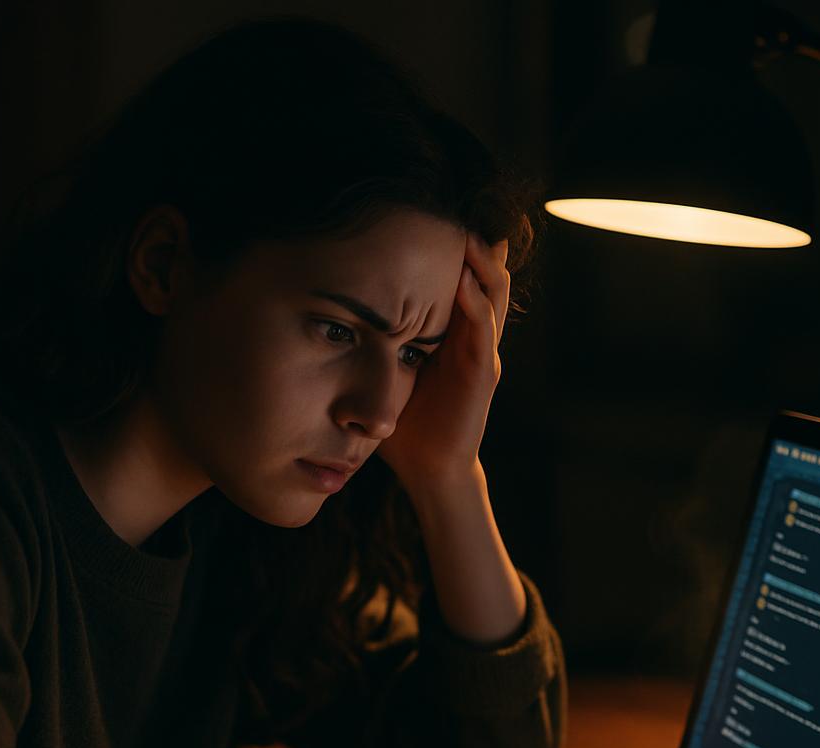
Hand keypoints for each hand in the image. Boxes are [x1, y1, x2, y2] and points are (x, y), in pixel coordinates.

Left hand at [377, 233, 509, 496]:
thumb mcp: (385, 370)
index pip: (456, 276)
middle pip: (481, 274)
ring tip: (465, 233)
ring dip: (481, 263)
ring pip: (492, 294)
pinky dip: (476, 304)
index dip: (450, 245)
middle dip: (470, 241)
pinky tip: (463, 282)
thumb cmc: (405, 423)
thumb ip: (372, 341)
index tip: (426, 211)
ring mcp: (481, 352)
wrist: (429, 468)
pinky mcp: (483, 373)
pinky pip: (484, 331)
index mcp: (449, 332)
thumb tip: (327, 315)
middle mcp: (470, 335)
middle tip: (449, 208)